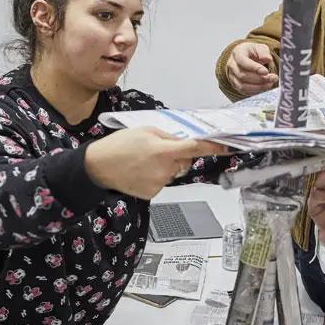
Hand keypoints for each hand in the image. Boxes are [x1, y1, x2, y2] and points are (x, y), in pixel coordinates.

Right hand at [85, 127, 230, 199]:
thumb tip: (186, 142)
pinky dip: (155, 176)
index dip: (213, 147)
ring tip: (142, 161)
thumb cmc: (120, 144)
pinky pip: (163, 182)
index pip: (195, 148)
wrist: (97, 167)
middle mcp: (164, 169)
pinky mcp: (152, 193)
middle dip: (177, 155)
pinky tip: (140, 172)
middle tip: (155, 150)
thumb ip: (168, 136)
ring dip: (164, 166)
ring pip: (173, 172)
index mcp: (163, 150)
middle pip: (184, 161)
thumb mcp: (144, 131)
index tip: (227, 146)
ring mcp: (159, 183)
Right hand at [225, 42, 278, 95]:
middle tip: (272, 78)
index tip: (266, 72)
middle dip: (259, 79)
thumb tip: (268, 59)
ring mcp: (232, 76)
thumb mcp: (259, 47)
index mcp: (237, 53)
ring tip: (269, 83)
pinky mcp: (235, 84)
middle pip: (243, 75)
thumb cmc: (252, 52)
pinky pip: (244, 91)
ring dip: (258, 87)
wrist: (246, 57)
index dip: (254, 68)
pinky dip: (255, 91)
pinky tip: (264, 87)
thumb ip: (264, 52)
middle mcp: (232, 65)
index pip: (243, 62)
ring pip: (242, 86)